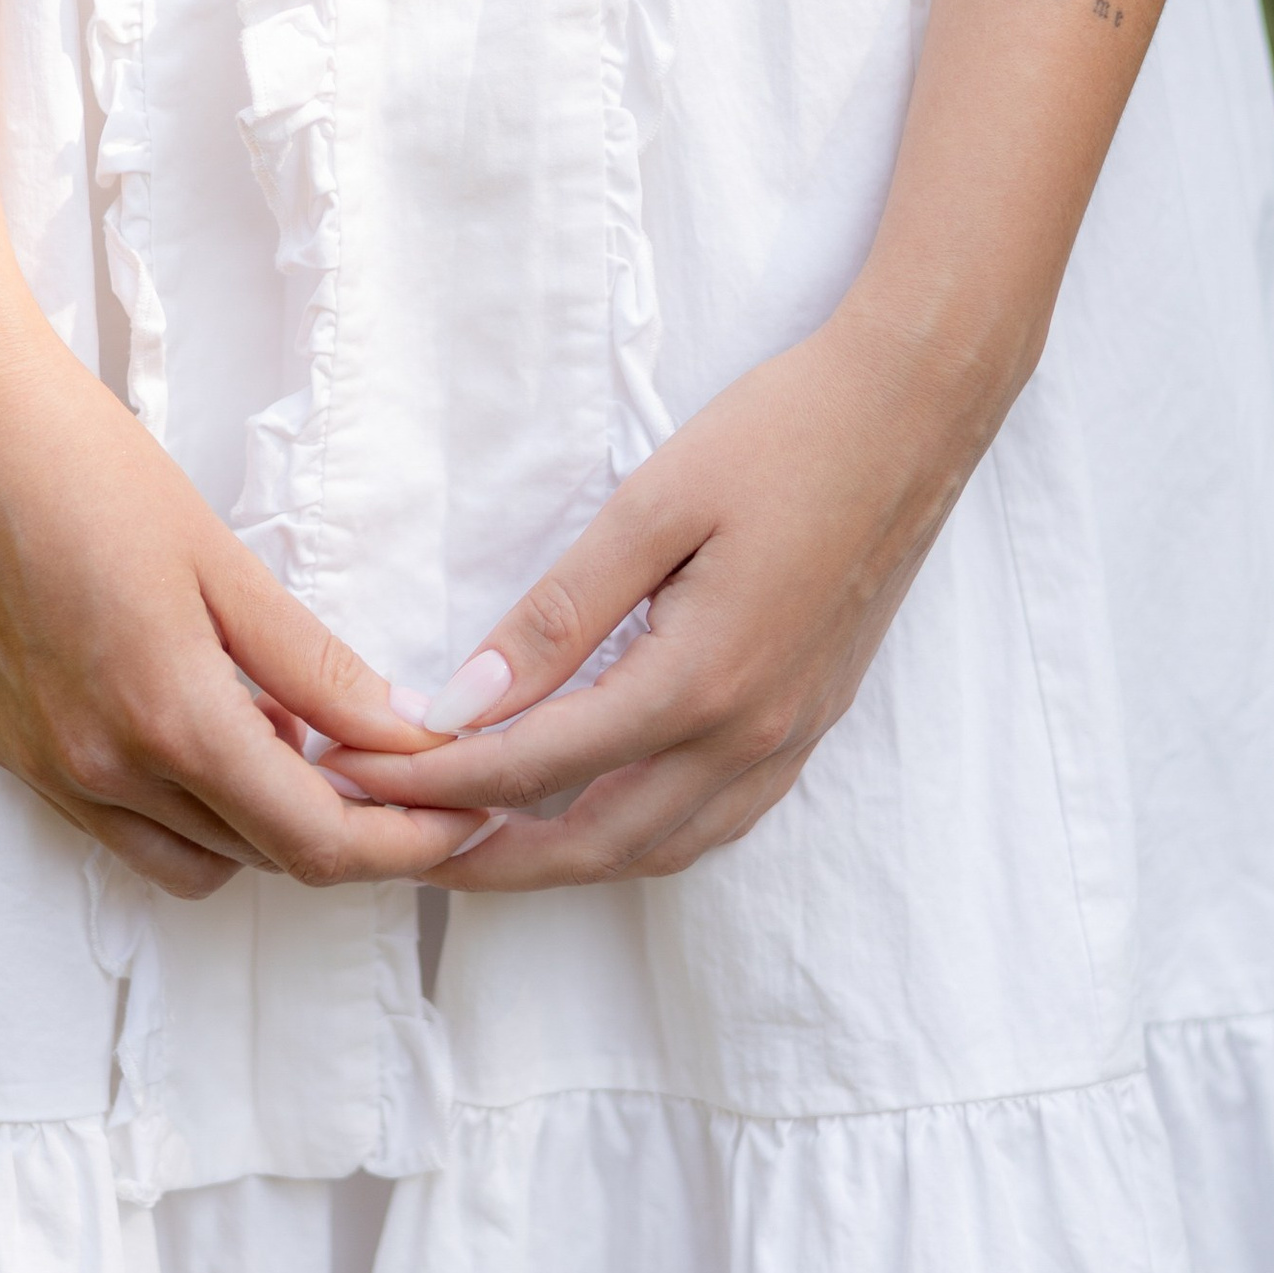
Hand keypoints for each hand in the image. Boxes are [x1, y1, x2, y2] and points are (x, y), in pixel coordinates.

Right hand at [0, 287, 477, 898]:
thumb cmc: (90, 468)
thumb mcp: (222, 562)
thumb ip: (314, 666)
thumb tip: (405, 732)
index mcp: (169, 720)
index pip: (313, 842)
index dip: (403, 845)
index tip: (461, 814)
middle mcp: (104, 770)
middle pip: (263, 859)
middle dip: (349, 829)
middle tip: (406, 769)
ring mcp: (50, 770)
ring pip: (195, 857)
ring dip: (264, 824)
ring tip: (299, 731)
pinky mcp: (15, 754)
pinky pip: (126, 828)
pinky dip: (190, 805)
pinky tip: (216, 719)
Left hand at [327, 292, 1008, 888]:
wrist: (915, 411)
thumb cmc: (781, 436)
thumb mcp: (652, 508)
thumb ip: (557, 616)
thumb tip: (464, 702)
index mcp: (700, 683)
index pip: (534, 766)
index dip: (437, 780)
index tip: (358, 775)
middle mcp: (748, 735)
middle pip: (595, 844)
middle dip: (488, 858)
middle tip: (400, 846)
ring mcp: (788, 739)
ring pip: (660, 849)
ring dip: (565, 861)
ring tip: (481, 842)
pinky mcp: (810, 722)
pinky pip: (715, 821)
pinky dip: (642, 839)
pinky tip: (597, 811)